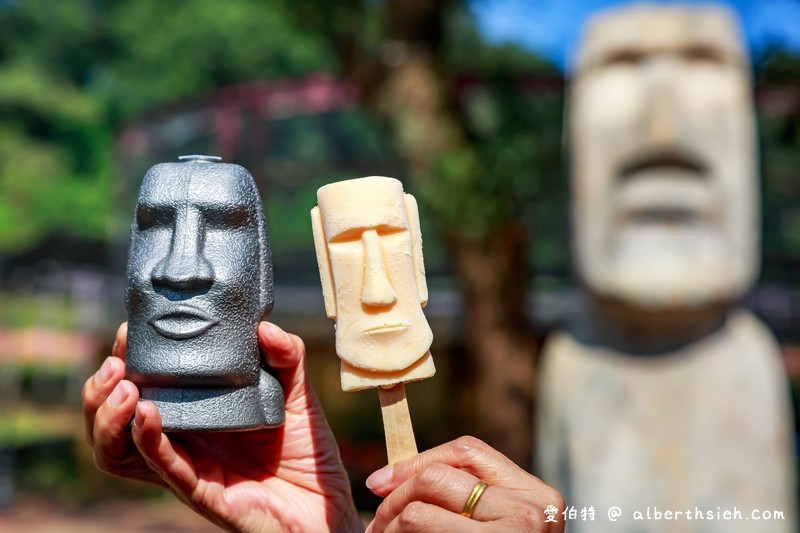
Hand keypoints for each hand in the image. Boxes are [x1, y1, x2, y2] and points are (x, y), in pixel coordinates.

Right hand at [83, 322, 362, 531]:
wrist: (325, 502)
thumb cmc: (305, 449)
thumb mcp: (296, 391)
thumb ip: (286, 355)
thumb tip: (265, 327)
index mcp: (194, 412)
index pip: (140, 388)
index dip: (126, 361)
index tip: (128, 333)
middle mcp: (181, 440)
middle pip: (112, 423)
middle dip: (99, 392)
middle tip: (115, 362)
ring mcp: (187, 467)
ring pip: (120, 452)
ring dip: (110, 419)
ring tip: (125, 388)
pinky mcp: (202, 491)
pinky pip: (164, 467)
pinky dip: (149, 440)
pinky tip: (146, 414)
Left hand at [365, 436, 563, 531]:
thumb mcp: (499, 525)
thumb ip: (465, 496)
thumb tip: (385, 478)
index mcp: (536, 495)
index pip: (467, 452)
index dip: (416, 462)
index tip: (381, 481)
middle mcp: (529, 516)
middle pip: (436, 479)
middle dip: (394, 498)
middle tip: (377, 522)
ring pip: (417, 514)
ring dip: (389, 528)